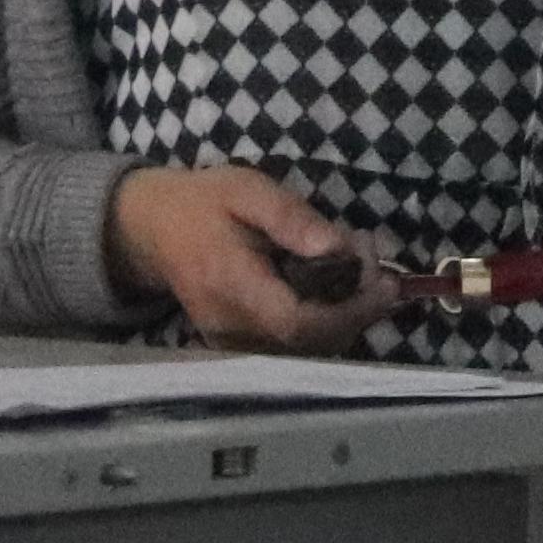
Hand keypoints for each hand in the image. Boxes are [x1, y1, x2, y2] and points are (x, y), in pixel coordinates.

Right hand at [101, 163, 397, 353]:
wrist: (155, 230)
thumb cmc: (205, 203)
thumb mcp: (248, 190)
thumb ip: (292, 218)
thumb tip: (339, 248)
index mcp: (230, 284)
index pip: (296, 322)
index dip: (350, 311)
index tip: (388, 284)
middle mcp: (229, 327)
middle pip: (310, 343)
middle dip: (357, 309)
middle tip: (376, 263)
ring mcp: (231, 344)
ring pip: (306, 351)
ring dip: (346, 317)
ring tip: (359, 268)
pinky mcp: (237, 348)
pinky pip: (292, 350)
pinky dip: (325, 325)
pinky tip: (335, 289)